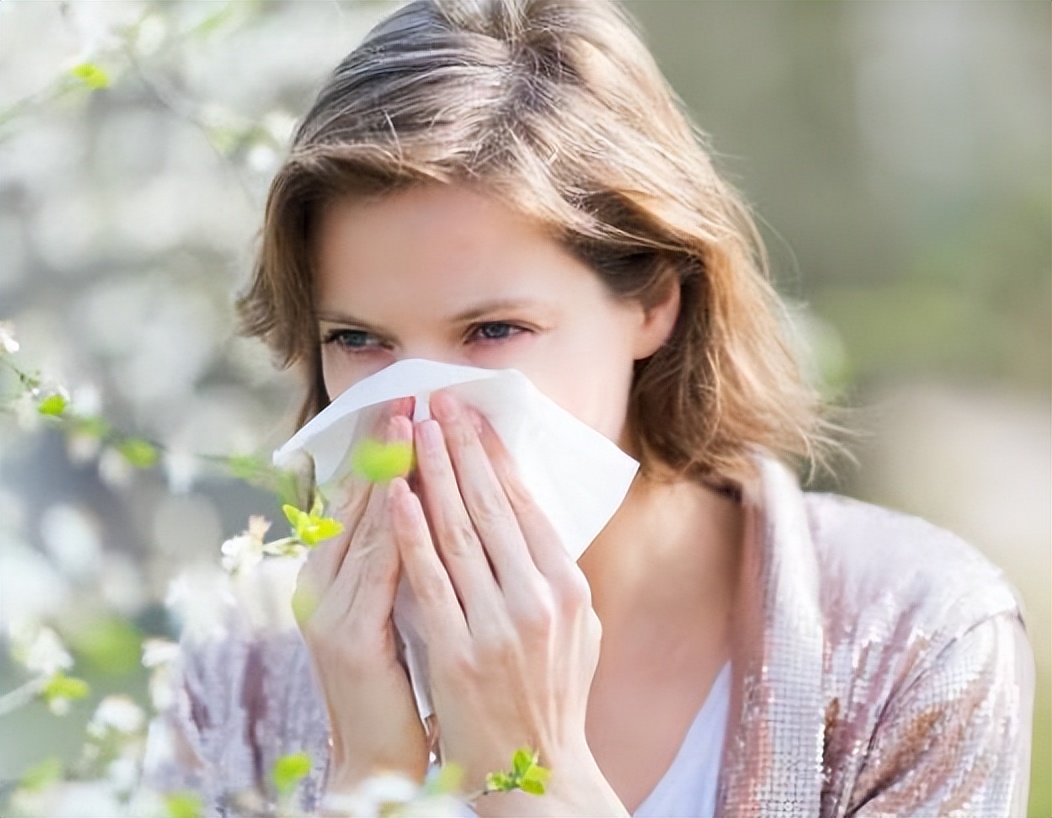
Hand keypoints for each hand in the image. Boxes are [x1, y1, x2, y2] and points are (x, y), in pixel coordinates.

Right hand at [293, 400, 428, 791]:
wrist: (377, 756)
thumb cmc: (397, 680)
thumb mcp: (395, 606)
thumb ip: (403, 559)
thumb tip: (433, 500)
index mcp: (332, 575)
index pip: (361, 498)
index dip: (383, 448)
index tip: (411, 402)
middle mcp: (321, 584)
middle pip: (357, 498)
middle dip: (385, 443)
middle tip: (412, 392)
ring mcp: (328, 609)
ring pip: (366, 523)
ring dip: (390, 468)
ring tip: (412, 420)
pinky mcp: (349, 637)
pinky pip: (376, 570)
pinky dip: (393, 527)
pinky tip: (409, 492)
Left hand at [390, 391, 624, 815]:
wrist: (536, 772)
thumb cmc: (551, 696)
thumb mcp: (575, 630)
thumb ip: (554, 574)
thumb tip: (529, 517)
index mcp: (569, 588)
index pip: (526, 506)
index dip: (496, 457)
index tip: (473, 418)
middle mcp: (539, 600)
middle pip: (492, 506)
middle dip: (460, 448)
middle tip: (438, 402)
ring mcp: (499, 625)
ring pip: (459, 532)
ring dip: (431, 474)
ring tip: (412, 430)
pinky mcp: (459, 652)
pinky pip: (429, 578)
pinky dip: (410, 531)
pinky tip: (395, 493)